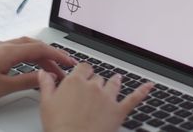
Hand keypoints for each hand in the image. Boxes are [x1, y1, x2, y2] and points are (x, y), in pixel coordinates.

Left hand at [0, 37, 75, 108]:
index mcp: (8, 51)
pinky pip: (15, 50)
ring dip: (39, 56)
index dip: (57, 55)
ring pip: (24, 47)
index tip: (69, 62)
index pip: (40, 48)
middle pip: (33, 45)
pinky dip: (27, 56)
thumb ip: (25, 81)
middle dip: (50, 55)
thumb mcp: (2, 87)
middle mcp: (3, 46)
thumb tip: (43, 78)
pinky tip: (28, 66)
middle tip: (62, 66)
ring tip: (48, 69)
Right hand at [39, 63, 153, 131]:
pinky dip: (142, 91)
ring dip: (115, 81)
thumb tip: (44, 72)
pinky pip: (133, 99)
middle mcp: (93, 86)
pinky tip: (149, 86)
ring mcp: (108, 98)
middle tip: (92, 89)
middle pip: (97, 77)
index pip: (83, 67)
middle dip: (95, 82)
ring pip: (114, 84)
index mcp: (75, 81)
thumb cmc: (59, 126)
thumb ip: (46, 85)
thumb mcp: (46, 103)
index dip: (83, 71)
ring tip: (116, 79)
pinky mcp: (118, 111)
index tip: (82, 74)